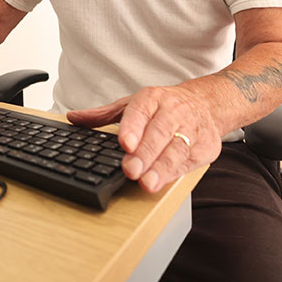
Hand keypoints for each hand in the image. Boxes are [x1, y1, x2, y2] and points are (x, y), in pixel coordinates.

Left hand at [66, 86, 222, 192]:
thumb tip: (74, 117)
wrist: (207, 103)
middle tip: (130, 170)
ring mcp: (190, 129)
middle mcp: (172, 112)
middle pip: (158, 133)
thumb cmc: (164, 107)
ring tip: (147, 182)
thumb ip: (103, 115)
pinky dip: (175, 173)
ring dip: (161, 168)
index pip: (141, 112)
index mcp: (152, 99)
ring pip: (175, 149)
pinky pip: (188, 161)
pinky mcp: (204, 147)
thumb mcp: (132, 105)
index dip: (133, 128)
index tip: (124, 143)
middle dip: (144, 154)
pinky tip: (163, 182)